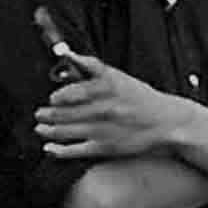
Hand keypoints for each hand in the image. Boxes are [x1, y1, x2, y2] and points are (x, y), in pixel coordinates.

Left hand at [35, 55, 192, 161]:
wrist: (168, 122)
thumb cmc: (142, 99)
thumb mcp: (120, 77)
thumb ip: (93, 67)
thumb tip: (70, 56)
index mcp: (107, 90)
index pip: (74, 91)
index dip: (59, 96)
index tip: (52, 98)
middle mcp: (103, 109)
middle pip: (65, 112)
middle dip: (47, 114)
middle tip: (39, 114)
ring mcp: (103, 130)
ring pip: (65, 131)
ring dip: (47, 130)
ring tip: (40, 128)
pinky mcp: (106, 147)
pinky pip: (76, 150)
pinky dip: (59, 150)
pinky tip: (49, 148)